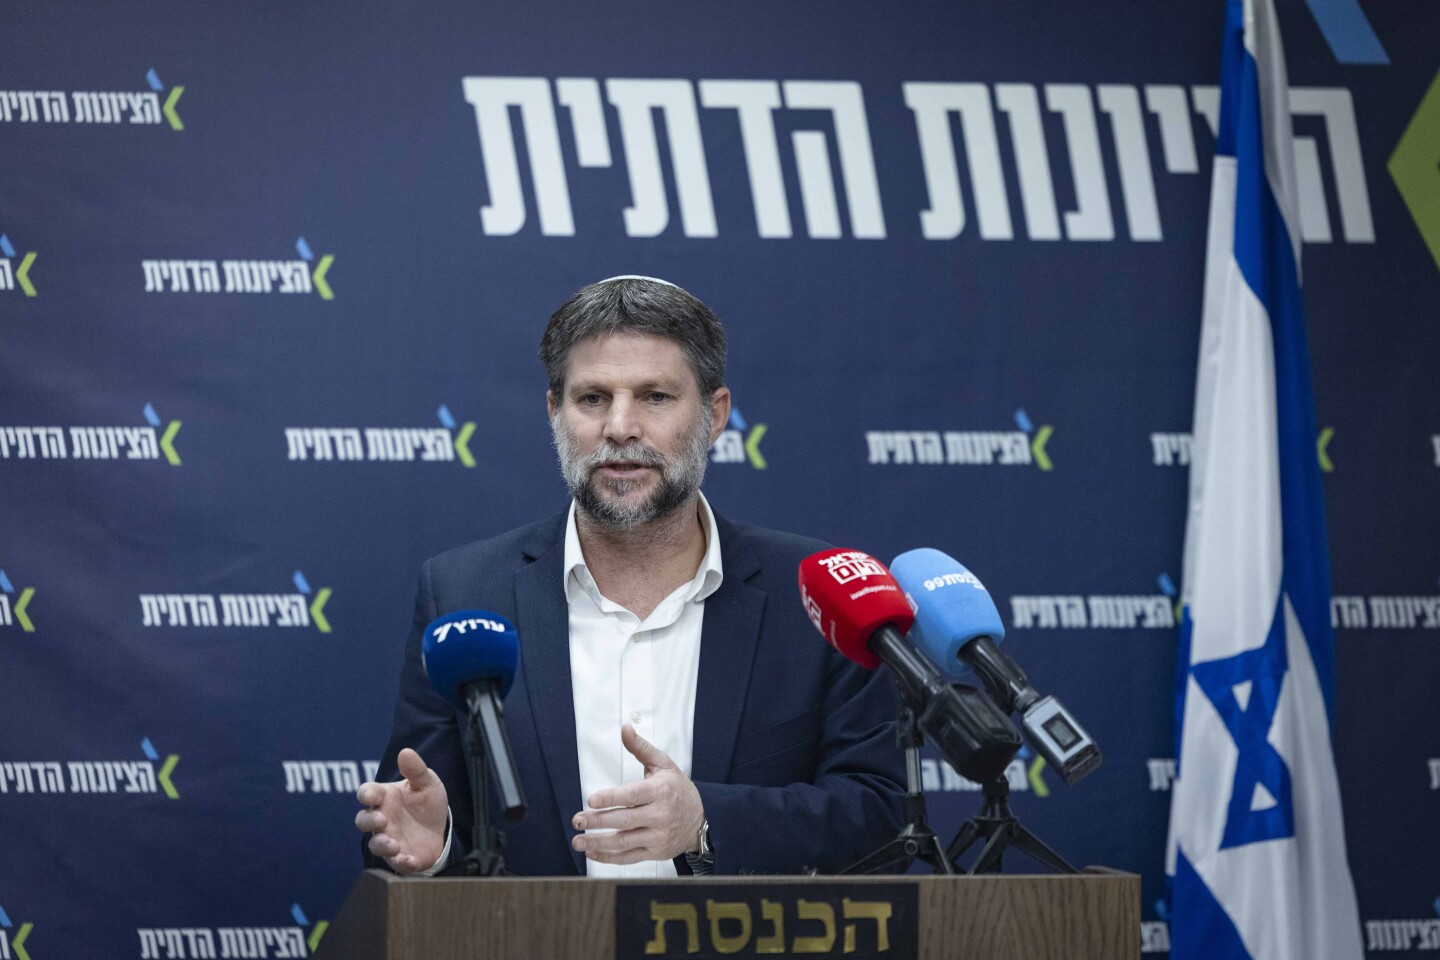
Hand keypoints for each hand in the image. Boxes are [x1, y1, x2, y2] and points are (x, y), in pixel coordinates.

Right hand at [355, 748, 448, 873]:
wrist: (442, 828)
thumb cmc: (427, 802)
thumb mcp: (427, 783)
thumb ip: (416, 770)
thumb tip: (405, 752)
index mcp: (385, 797)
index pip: (367, 793)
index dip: (366, 794)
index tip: (372, 795)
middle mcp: (382, 819)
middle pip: (363, 820)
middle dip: (369, 821)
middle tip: (382, 819)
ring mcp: (389, 838)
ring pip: (375, 844)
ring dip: (381, 845)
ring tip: (394, 844)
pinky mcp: (401, 857)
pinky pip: (395, 862)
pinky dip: (400, 862)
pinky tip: (409, 859)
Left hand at [571, 724, 704, 864]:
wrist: (702, 819)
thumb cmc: (678, 789)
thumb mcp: (664, 764)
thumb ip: (641, 747)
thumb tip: (625, 729)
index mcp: (661, 791)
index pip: (633, 796)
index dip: (611, 798)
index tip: (591, 800)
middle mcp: (661, 815)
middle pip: (625, 820)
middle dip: (598, 821)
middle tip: (578, 820)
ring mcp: (658, 836)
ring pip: (625, 842)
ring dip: (599, 843)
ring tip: (578, 841)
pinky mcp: (656, 852)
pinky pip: (629, 858)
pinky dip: (609, 858)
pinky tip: (592, 853)